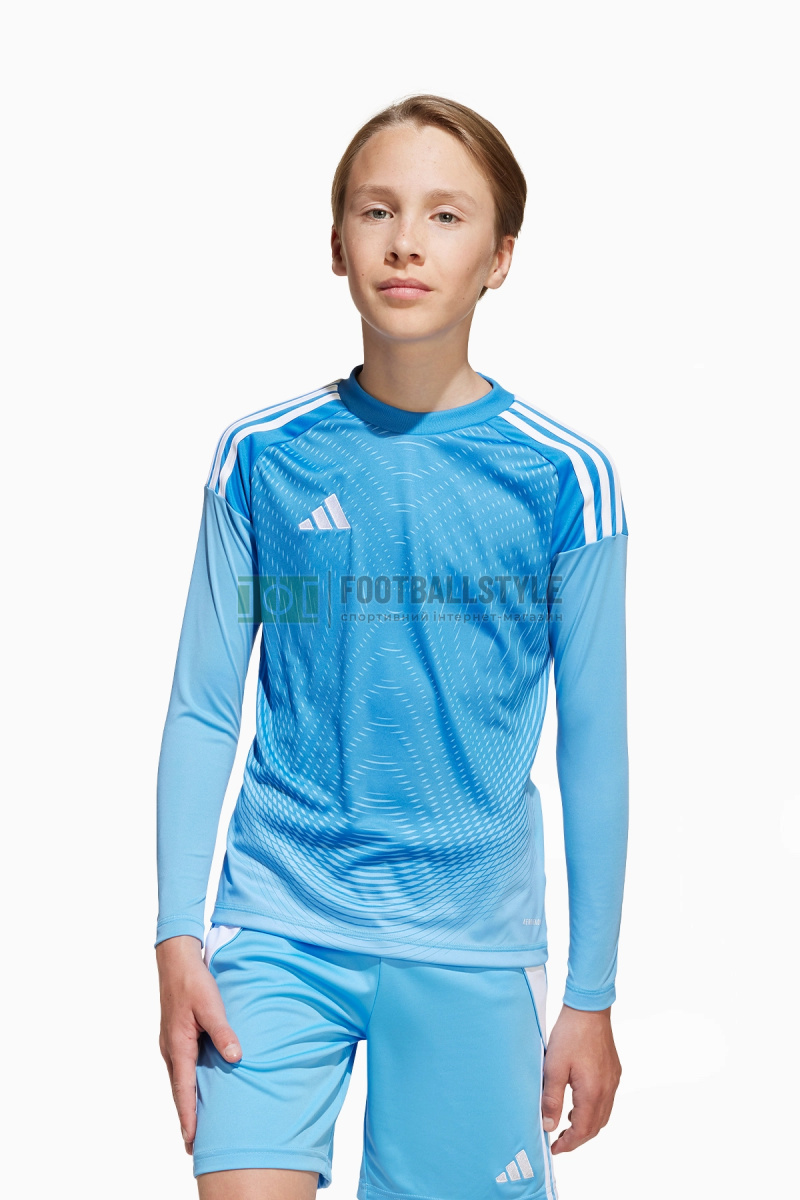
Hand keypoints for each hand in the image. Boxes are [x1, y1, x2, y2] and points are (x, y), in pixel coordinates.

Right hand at [156, 935, 242, 1153]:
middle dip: (186, 1117)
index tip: (192, 1140)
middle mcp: (171, 1049)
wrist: (176, 961)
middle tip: (193, 1145)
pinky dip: (187, 1084)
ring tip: (195, 1125)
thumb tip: (235, 1058)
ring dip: (186, 1102)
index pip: (183, 1090)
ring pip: (179, 1080)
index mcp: (179, 1045)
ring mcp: (171, 1044)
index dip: (188, 1116)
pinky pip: (182, 1068)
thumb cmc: (194, 982)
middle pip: (179, 1091)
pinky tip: (196, 1089)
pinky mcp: (176, 1037)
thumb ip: (223, 1032)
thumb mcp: (212, 1005)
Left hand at [541, 1004, 620, 1153]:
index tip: (554, 1149)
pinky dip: (593, 1110)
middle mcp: (608, 1090)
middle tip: (560, 1142)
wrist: (589, 1009)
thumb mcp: (553, 1067)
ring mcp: (613, 1080)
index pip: (583, 1130)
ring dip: (586, 1124)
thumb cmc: (570, 1035)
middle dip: (577, 1138)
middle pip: (595, 1126)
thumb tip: (549, 1126)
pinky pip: (606, 1100)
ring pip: (603, 1115)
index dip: (569, 1144)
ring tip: (567, 1123)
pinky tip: (579, 1102)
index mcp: (593, 1092)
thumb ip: (551, 1099)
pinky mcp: (614, 1071)